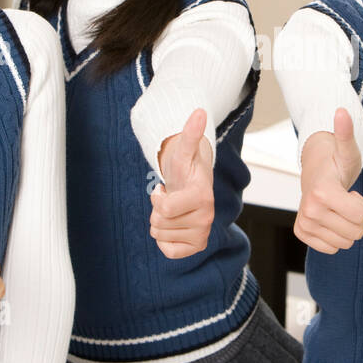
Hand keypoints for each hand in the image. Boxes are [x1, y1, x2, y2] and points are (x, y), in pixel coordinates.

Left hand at [150, 108, 215, 259]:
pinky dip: (164, 241)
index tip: (164, 189)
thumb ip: (190, 134)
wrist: (193, 186)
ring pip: (160, 236)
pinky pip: (168, 252)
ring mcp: (203, 234)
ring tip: (172, 210)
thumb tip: (199, 111)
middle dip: (157, 211)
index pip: (163, 209)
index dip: (156, 198)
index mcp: (202, 197)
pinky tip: (173, 226)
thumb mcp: (183, 152)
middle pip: (158, 223)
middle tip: (170, 200)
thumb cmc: (185, 170)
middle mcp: (206, 218)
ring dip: (160, 223)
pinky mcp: (197, 247)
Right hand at [294, 108, 362, 254]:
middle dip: (356, 218)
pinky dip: (335, 237)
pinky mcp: (302, 233)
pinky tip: (330, 219)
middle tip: (344, 201)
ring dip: (347, 228)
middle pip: (356, 233)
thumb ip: (345, 133)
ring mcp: (304, 223)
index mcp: (322, 192)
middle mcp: (310, 210)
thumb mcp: (346, 149)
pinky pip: (332, 249)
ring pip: (346, 243)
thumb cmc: (335, 162)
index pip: (361, 215)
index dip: (362, 205)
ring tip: (337, 209)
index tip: (352, 193)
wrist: (315, 172)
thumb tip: (341, 112)